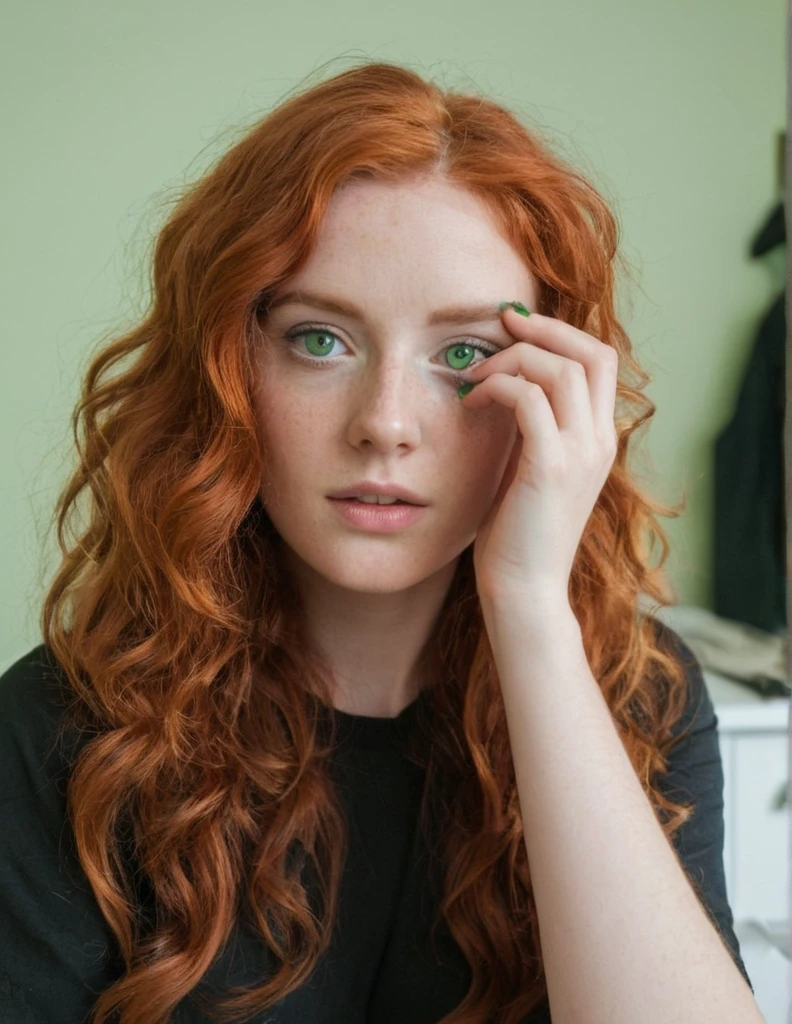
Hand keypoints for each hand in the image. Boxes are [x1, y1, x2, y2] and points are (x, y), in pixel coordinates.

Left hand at [460, 304, 618, 606]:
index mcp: (600, 440)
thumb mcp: (531, 469)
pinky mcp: (551, 467)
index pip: (600, 361)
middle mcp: (601, 441)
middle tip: (498, 327)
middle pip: (591, 353)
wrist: (524, 590)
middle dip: (542, 330)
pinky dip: (498, 387)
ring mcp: (581, 454)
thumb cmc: (518, 534)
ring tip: (477, 378)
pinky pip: (528, 400)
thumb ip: (532, 428)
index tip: (516, 326)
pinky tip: (473, 401)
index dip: (561, 333)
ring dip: (512, 360)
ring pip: (560, 369)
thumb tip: (506, 386)